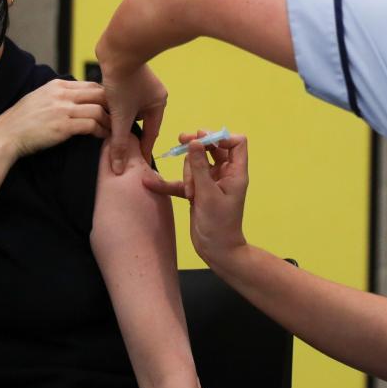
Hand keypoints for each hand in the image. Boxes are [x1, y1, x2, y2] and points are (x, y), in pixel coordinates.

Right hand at [0, 79, 109, 158]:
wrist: (6, 135)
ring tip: (115, 129)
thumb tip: (78, 97)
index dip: (105, 95)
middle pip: (99, 93)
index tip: (112, 106)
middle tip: (121, 116)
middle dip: (113, 105)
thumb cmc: (23, 120)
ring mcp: (62, 109)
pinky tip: (103, 136)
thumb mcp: (40, 98)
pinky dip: (101, 131)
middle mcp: (61, 94)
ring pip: (98, 109)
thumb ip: (59, 95)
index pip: (90, 84)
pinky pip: (91, 125)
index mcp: (56, 85)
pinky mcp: (63, 126)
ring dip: (110, 121)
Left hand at [100, 62, 166, 173]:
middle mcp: (152, 95)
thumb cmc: (123, 81)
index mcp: (158, 104)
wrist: (117, 48)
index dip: (144, 150)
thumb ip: (119, 142)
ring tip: (108, 132)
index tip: (140, 165)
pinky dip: (115, 107)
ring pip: (130, 110)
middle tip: (120, 150)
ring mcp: (140, 85)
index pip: (151, 134)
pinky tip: (104, 112)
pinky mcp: (128, 78)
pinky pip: (123, 99)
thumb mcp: (121, 115)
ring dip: (120, 119)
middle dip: (129, 134)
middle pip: (139, 122)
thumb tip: (119, 168)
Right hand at [144, 131, 248, 263]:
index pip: (236, 143)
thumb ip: (200, 166)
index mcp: (235, 172)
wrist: (216, 250)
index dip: (221, 137)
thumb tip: (195, 141)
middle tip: (180, 140)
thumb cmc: (219, 223)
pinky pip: (182, 182)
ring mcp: (210, 183)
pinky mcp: (197, 193)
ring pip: (195, 164)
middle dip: (196, 148)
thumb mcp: (208, 193)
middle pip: (211, 149)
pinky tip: (150, 183)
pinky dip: (169, 184)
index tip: (202, 139)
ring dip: (187, 174)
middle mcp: (224, 174)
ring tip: (189, 193)